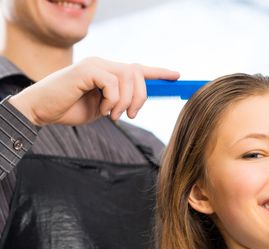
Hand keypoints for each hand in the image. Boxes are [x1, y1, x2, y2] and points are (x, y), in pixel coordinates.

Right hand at [8, 57, 179, 125]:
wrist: (41, 111)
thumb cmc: (70, 108)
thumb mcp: (102, 107)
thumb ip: (118, 101)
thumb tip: (137, 102)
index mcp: (108, 71)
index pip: (137, 68)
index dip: (158, 72)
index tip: (176, 76)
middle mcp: (103, 63)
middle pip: (137, 73)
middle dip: (141, 96)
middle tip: (131, 114)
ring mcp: (94, 64)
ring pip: (127, 78)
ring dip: (125, 102)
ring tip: (113, 115)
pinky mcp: (85, 70)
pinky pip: (112, 83)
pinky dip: (112, 101)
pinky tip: (102, 110)